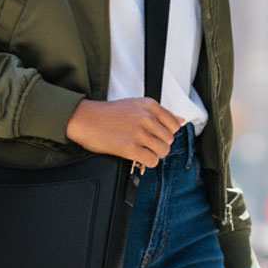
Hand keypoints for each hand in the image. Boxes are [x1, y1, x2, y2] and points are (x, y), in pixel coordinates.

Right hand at [66, 98, 184, 168]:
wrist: (85, 119)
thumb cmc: (108, 113)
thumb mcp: (135, 105)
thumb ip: (160, 113)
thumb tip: (181, 120)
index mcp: (149, 105)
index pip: (174, 123)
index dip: (166, 132)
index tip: (155, 134)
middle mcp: (146, 118)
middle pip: (169, 139)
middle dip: (159, 143)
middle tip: (145, 143)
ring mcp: (138, 133)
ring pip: (163, 151)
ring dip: (154, 153)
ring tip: (142, 150)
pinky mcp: (130, 148)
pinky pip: (152, 160)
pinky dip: (148, 162)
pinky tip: (138, 156)